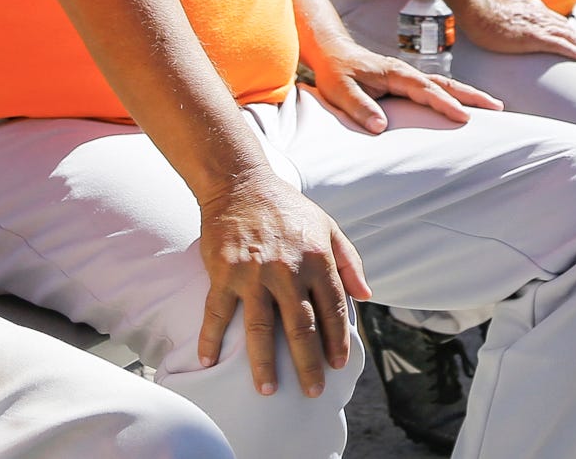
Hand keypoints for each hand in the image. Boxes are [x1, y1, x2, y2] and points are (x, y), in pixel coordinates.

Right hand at [197, 174, 370, 398]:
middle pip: (302, 327)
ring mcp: (254, 272)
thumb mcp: (328, 226)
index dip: (337, 340)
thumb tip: (367, 295)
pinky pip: (217, 312)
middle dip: (308, 364)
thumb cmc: (288, 207)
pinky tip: (209, 362)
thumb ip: (350, 261)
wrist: (240, 183)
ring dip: (263, 363)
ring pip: (261, 328)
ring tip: (267, 390)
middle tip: (312, 392)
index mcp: (318, 259)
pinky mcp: (224, 271)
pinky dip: (211, 338)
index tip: (338, 365)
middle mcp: (289, 269)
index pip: (334, 309)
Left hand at [305, 39, 501, 132]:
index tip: (464, 116)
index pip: (426, 89)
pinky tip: (465, 107)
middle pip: (445, 83)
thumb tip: (380, 126)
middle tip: (497, 107)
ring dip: (468, 94)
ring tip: (492, 106)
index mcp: (395, 73)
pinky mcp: (408, 83)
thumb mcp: (341, 91)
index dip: (445, 103)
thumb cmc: (336, 72)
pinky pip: (436, 89)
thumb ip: (359, 107)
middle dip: (472, 95)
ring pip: (444, 85)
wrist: (333, 53)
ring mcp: (409, 77)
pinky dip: (455, 96)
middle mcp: (407, 73)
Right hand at [453, 0, 575, 63]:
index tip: (573, 37)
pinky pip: (563, 46)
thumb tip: (508, 15)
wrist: (475, 8)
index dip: (565, 29)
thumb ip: (508, 11)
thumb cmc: (480, 10)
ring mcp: (538, 26)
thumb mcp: (499, 7)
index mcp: (530, 7)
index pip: (554, 19)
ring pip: (568, 36)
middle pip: (565, 27)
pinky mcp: (535, 37)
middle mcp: (538, 14)